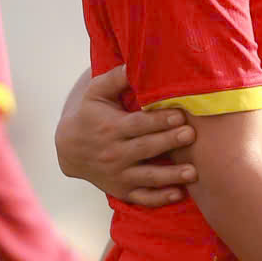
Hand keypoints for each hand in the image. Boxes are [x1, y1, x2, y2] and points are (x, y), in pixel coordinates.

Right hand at [55, 66, 195, 206]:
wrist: (69, 149)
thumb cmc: (90, 114)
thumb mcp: (97, 93)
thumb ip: (117, 78)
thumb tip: (135, 62)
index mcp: (111, 127)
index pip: (138, 124)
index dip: (158, 120)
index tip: (179, 115)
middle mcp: (114, 153)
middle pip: (145, 148)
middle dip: (168, 142)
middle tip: (191, 135)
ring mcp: (118, 174)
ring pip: (147, 177)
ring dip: (170, 175)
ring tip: (193, 172)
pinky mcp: (122, 190)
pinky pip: (142, 197)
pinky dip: (159, 198)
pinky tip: (178, 193)